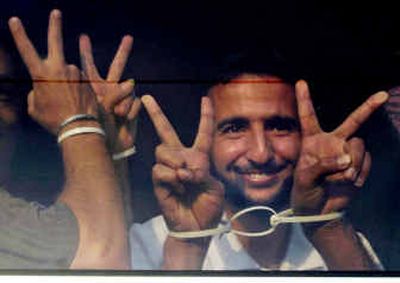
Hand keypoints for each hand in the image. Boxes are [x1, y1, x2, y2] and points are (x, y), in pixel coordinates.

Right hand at [8, 10, 96, 134]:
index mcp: (41, 75)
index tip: (15, 20)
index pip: (27, 51)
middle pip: (55, 42)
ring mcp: (74, 73)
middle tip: (56, 13)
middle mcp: (59, 69)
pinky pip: (78, 81)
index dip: (20, 35)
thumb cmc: (53, 120)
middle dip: (54, 26)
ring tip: (69, 102)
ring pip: (68, 72)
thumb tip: (44, 86)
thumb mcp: (36, 108)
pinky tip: (77, 102)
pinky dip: (77, 89)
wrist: (79, 127)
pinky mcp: (86, 79)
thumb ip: (38, 92)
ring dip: (67, 83)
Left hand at [79, 34, 139, 151]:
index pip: (89, 67)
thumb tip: (132, 82)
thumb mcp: (99, 109)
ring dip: (124, 103)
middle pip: (117, 66)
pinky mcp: (133, 107)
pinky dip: (131, 111)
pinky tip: (124, 120)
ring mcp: (122, 98)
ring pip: (130, 88)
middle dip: (123, 51)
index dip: (86, 53)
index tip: (83, 37)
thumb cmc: (96, 129)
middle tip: (128, 37)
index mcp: (93, 88)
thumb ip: (113, 94)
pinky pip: (136, 102)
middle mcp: (109, 89)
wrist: (108, 146)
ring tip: (117, 116)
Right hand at [142, 95, 223, 232]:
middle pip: (166, 131)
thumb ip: (203, 172)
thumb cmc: (208, 207)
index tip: (205, 99)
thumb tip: (183, 168)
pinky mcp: (158, 181)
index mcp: (199, 158)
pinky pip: (159, 169)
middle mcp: (181, 159)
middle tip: (147, 98)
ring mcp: (168, 169)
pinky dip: (171, 178)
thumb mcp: (215, 187)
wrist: (197, 227)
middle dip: (156, 113)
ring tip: (184, 179)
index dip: (205, 116)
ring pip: (163, 150)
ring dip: (176, 162)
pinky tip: (177, 188)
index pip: (203, 133)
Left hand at [291, 80, 387, 214]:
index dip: (305, 99)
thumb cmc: (305, 192)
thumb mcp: (304, 178)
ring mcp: (348, 153)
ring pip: (358, 146)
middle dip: (368, 107)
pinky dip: (359, 173)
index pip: (308, 117)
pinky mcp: (360, 165)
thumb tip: (346, 158)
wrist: (321, 212)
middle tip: (383, 95)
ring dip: (351, 164)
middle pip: (353, 121)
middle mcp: (332, 142)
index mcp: (312, 141)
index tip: (301, 82)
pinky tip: (350, 183)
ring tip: (341, 179)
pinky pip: (366, 162)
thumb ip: (322, 165)